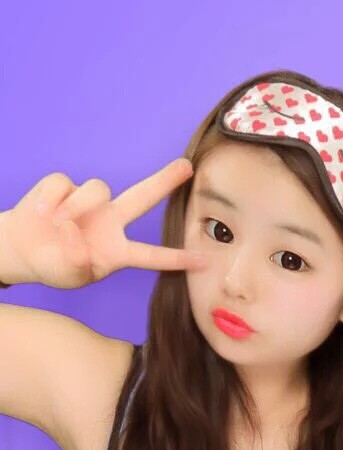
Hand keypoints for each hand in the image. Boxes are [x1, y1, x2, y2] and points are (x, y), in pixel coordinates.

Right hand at [0, 160, 206, 289]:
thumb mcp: (70, 275)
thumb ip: (76, 261)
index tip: (204, 262)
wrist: (23, 249)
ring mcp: (90, 202)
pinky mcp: (65, 186)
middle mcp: (111, 222)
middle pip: (142, 198)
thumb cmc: (55, 266)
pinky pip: (64, 184)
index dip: (176, 259)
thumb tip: (74, 231)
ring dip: (76, 206)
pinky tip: (43, 213)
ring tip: (58, 223)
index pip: (151, 256)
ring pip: (97, 189)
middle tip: (188, 167)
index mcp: (118, 251)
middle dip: (164, 181)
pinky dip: (51, 199)